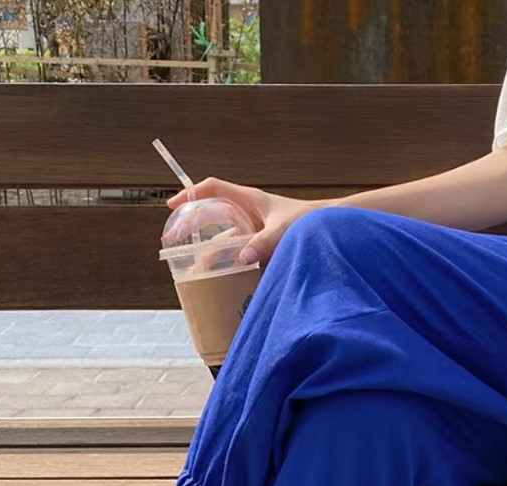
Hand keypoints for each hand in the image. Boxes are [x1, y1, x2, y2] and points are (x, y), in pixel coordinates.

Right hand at [168, 178, 330, 265]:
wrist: (332, 228)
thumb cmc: (312, 221)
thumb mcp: (285, 231)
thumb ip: (264, 243)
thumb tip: (243, 258)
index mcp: (250, 200)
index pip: (213, 189)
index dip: (191, 194)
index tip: (174, 206)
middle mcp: (250, 213)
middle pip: (213, 215)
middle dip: (192, 226)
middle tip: (173, 241)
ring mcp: (256, 229)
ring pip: (225, 238)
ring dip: (210, 251)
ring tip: (195, 269)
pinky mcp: (263, 245)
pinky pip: (240, 251)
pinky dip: (229, 261)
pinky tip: (222, 275)